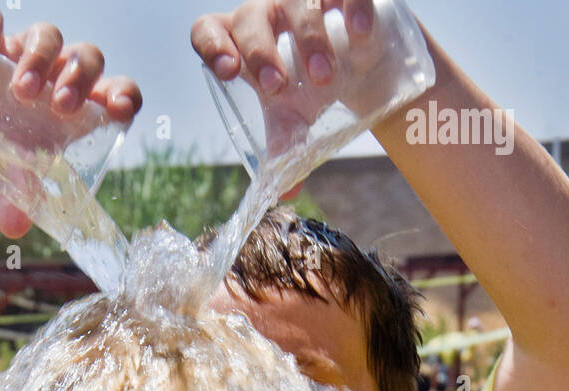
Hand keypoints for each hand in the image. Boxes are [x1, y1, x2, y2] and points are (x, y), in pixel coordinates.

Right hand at [0, 4, 141, 236]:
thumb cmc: (6, 159)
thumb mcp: (17, 182)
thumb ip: (20, 200)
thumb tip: (14, 227)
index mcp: (82, 108)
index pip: (118, 91)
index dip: (125, 95)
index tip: (119, 109)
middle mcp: (59, 73)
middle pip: (86, 58)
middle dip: (78, 78)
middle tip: (59, 107)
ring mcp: (24, 52)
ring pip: (46, 36)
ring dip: (39, 59)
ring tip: (22, 92)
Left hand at [192, 0, 376, 190]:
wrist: (360, 63)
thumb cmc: (310, 89)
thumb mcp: (294, 118)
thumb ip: (285, 150)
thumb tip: (285, 193)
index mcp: (239, 43)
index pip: (208, 31)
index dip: (212, 46)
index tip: (229, 71)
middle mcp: (263, 13)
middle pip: (249, 20)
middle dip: (261, 52)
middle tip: (280, 87)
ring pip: (296, 2)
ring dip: (309, 39)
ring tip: (325, 79)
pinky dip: (353, 8)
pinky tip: (360, 35)